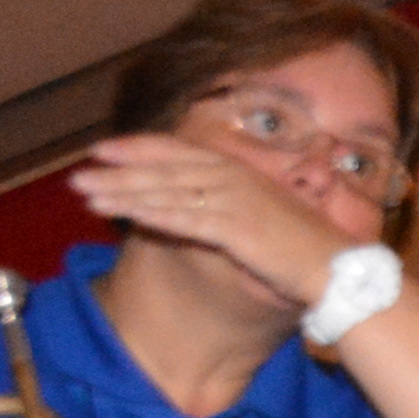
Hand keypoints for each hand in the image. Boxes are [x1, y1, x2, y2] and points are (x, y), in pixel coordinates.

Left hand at [66, 133, 354, 313]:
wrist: (340, 270)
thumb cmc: (306, 249)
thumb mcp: (265, 218)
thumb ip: (230, 209)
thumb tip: (200, 209)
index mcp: (240, 171)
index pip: (179, 152)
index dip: (138, 147)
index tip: (102, 149)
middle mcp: (234, 178)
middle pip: (165, 168)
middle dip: (118, 170)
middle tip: (78, 173)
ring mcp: (235, 202)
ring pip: (167, 192)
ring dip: (124, 193)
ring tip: (85, 195)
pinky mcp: (237, 229)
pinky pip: (186, 220)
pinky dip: (153, 215)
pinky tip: (124, 215)